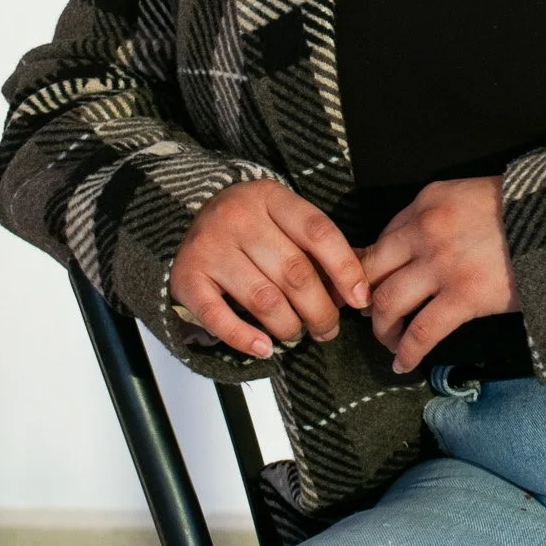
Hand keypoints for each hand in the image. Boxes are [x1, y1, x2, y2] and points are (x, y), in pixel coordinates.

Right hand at [170, 179, 369, 358]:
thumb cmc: (248, 224)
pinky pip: (218, 317)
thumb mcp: (282, 218)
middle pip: (294, 272)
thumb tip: (354, 290)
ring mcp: (209, 247)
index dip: (345, 269)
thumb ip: (315, 247)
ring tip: (297, 333)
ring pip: (263, 298)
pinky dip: (244, 338)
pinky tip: (264, 348)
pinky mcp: (186, 277)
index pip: (318, 232)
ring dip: (289, 326)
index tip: (359, 298)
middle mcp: (238, 217)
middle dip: (320, 309)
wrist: (186, 213)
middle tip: (328, 328)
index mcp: (270, 197)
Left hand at [360, 176, 520, 373]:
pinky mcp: (464, 296)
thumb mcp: (473, 197)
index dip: (372, 268)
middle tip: (369, 315)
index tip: (372, 286)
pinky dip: (407, 353)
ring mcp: (442, 264)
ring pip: (386, 303)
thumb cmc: (526, 210)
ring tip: (390, 342)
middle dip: (363, 298)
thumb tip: (417, 252)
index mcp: (428, 200)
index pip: (382, 237)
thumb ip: (442, 217)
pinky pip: (421, 331)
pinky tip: (404, 365)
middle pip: (371, 270)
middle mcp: (425, 229)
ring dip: (382, 329)